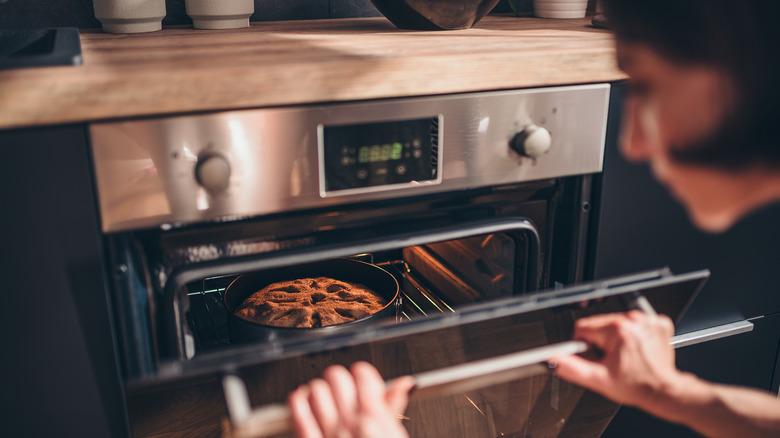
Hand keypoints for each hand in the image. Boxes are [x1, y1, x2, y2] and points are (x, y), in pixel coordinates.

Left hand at [288, 361, 414, 437]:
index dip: (363, 373)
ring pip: (317, 391)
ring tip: (323, 393)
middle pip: (338, 379)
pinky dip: (298, 401)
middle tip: (344, 386)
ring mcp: (330, 435)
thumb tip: (403, 385)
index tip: (362, 377)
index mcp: (377, 419)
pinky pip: (299, 415)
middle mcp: (352, 424)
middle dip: (341, 379)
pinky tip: (301, 398)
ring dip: (319, 388)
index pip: (363, 375)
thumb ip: (393, 409)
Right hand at [551, 310, 683, 407]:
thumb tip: (554, 359)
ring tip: (625, 355)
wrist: (663, 392)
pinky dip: (634, 334)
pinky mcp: (657, 322)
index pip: (583, 327)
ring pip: (616, 322)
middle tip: (612, 359)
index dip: (584, 344)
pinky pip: (635, 322)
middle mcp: (632, 321)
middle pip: (600, 324)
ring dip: (616, 337)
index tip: (597, 356)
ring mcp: (647, 320)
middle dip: (601, 341)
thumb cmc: (636, 386)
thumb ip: (572, 367)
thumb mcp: (598, 379)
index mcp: (616, 330)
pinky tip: (637, 348)